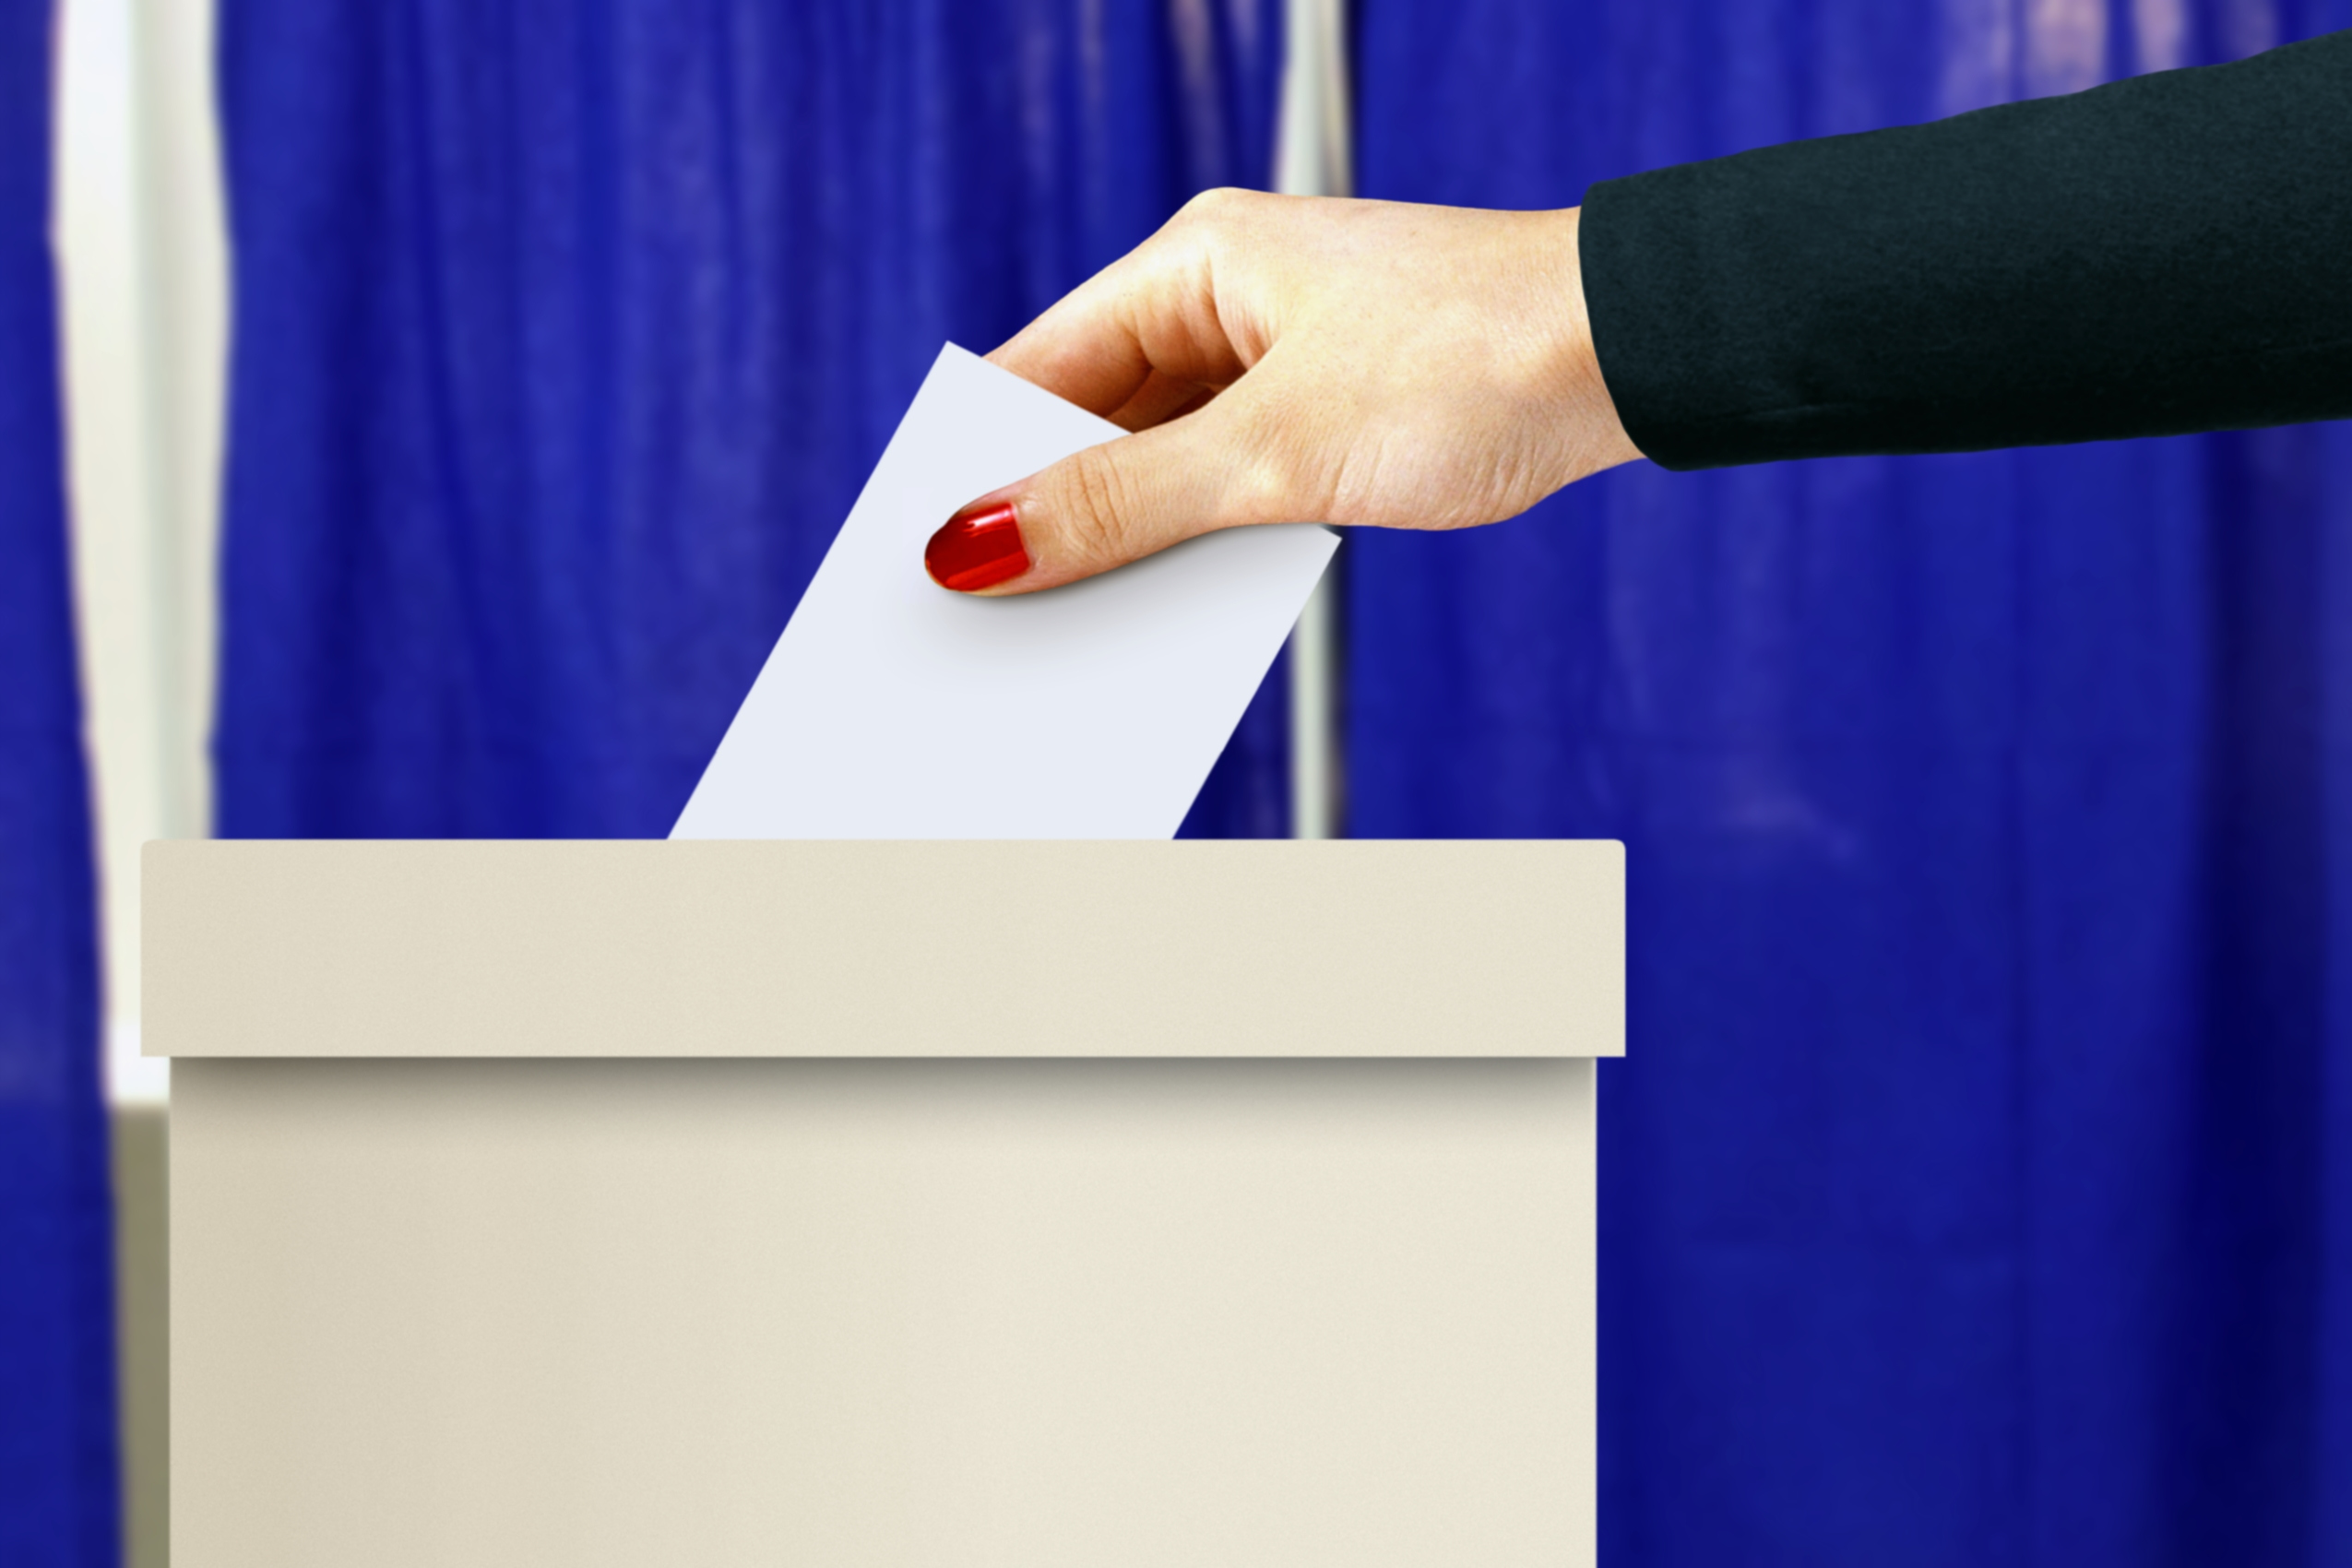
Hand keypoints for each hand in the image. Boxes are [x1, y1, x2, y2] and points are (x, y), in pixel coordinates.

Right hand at [923, 189, 1640, 594]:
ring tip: (1070, 647)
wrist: (1639, 357)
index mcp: (1196, 267)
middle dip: (1051, 522)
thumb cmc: (1471, 360)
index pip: (1041, 369)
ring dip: (1129, 550)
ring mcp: (1287, 365)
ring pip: (1167, 470)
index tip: (925, 564)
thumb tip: (980, 547)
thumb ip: (1122, 506)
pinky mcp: (1339, 422)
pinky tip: (1170, 625)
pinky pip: (1234, 495)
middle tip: (987, 628)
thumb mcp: (1273, 452)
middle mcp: (1231, 306)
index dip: (979, 466)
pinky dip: (1202, 552)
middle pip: (1096, 426)